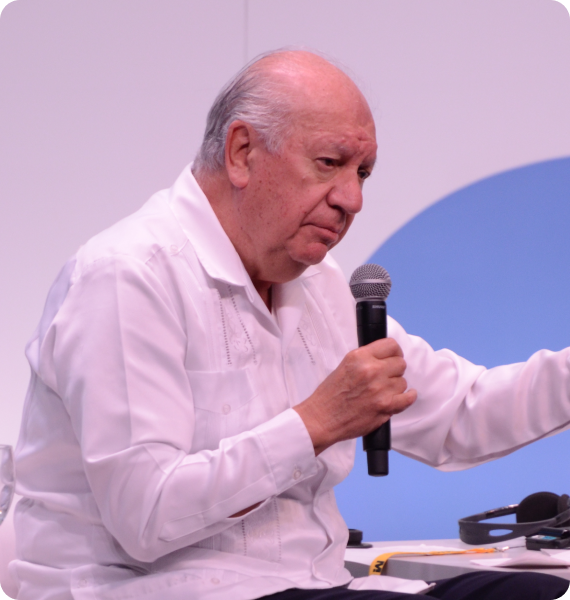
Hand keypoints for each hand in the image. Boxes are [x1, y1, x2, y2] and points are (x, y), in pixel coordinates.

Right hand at [293, 338, 416, 454]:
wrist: (322, 418)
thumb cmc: (329, 395)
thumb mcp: (344, 366)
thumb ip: (365, 360)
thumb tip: (385, 358)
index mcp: (360, 357)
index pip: (391, 345)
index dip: (394, 352)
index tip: (393, 358)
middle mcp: (371, 370)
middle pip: (400, 363)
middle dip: (395, 370)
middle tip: (387, 377)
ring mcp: (379, 389)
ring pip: (402, 382)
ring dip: (395, 386)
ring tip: (382, 391)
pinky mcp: (384, 406)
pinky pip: (408, 398)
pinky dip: (408, 397)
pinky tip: (405, 396)